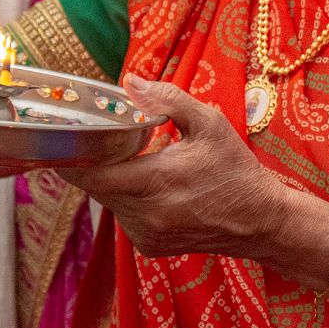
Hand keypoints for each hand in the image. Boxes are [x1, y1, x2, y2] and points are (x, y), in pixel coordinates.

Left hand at [58, 75, 290, 259]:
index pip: (92, 175)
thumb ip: (167, 99)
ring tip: (140, 162)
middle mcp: (145, 215)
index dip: (73, 158)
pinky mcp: (148, 246)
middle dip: (98, 163)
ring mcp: (145, 235)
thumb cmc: (235, 169)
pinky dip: (129, 199)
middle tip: (104, 140)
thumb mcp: (209, 123)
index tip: (68, 138)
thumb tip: (130, 81)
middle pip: (97, 187)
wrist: (260, 220)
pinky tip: (152, 188)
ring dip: (115, 181)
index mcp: (155, 182)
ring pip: (109, 201)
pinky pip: (124, 216)